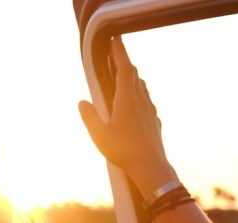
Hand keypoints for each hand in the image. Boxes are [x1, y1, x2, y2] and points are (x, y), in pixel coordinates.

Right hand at [78, 37, 177, 195]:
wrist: (151, 167)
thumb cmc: (125, 151)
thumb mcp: (99, 135)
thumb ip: (89, 117)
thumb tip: (82, 102)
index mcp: (127, 100)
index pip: (124, 68)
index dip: (120, 52)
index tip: (116, 39)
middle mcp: (141, 101)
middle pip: (134, 75)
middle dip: (125, 63)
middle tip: (117, 55)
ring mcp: (150, 111)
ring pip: (142, 87)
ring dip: (133, 78)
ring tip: (124, 77)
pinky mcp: (154, 122)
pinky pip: (146, 102)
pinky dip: (139, 95)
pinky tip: (135, 104)